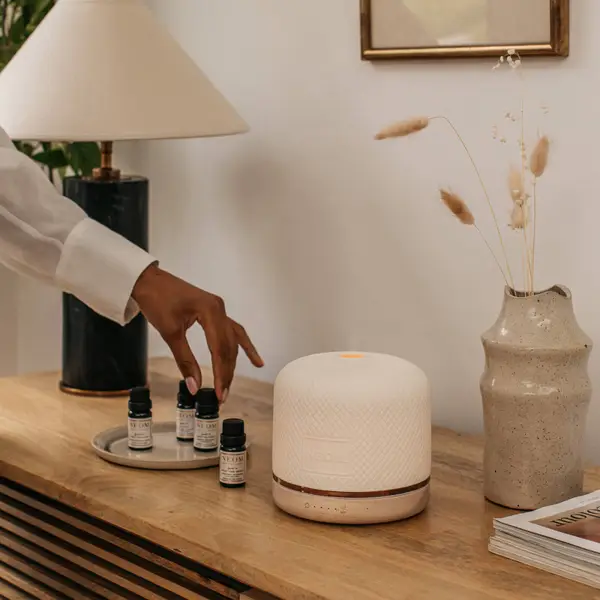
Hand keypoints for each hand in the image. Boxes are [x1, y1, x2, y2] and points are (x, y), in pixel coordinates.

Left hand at [132, 264, 262, 401]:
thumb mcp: (170, 333)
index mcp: (210, 311)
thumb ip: (185, 360)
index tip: (220, 393)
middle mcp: (219, 309)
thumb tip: (194, 386)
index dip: (222, 373)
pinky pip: (232, 331)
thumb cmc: (157, 300)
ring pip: (231, 341)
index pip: (220, 349)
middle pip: (229, 346)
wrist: (147, 280)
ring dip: (232, 363)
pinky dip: (242, 346)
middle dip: (227, 372)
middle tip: (223, 395)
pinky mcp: (214, 311)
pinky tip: (255, 360)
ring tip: (231, 384)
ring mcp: (218, 309)